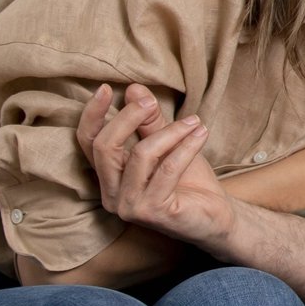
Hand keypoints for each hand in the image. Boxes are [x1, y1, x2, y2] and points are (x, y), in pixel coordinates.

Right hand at [78, 85, 231, 248]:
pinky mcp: (151, 212)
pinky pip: (166, 169)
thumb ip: (149, 122)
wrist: (216, 216)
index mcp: (109, 178)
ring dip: (170, 132)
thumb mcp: (168, 144)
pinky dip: (185, 147)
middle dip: (128, 117)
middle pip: (105, 147)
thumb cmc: (189, 180)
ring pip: (140, 155)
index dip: (93, 116)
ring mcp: (129, 207)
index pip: (89, 143)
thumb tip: (133, 90)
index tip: (105, 88)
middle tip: (151, 102)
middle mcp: (111, 195)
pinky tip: (201, 135)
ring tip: (194, 123)